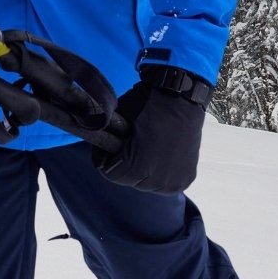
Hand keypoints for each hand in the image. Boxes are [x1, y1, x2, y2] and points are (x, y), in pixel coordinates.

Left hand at [93, 68, 210, 194]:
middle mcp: (156, 182)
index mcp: (136, 168)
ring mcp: (173, 182)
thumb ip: (106, 133)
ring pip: (147, 182)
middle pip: (128, 179)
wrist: (181, 95)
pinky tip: (162, 151)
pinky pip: (165, 180)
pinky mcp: (186, 179)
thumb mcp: (117, 116)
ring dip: (143, 169)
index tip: (110, 140)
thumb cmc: (146, 103)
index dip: (104, 155)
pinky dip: (161, 169)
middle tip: (129, 142)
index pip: (108, 173)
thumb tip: (92, 135)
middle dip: (124, 163)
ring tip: (146, 146)